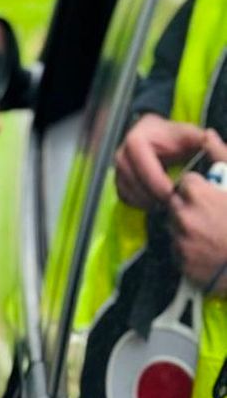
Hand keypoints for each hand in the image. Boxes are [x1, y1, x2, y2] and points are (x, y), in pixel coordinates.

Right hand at [114, 114, 205, 209]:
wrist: (163, 141)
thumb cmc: (177, 139)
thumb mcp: (189, 135)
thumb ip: (198, 138)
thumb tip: (206, 140)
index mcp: (137, 138)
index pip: (141, 161)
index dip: (155, 179)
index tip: (172, 192)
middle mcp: (122, 151)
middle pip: (130, 177)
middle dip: (149, 193)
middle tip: (169, 202)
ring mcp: (118, 166)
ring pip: (125, 188)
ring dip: (143, 200)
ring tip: (163, 204)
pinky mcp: (118, 178)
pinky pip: (123, 195)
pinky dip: (137, 203)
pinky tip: (154, 203)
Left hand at [168, 151, 226, 293]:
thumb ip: (222, 156)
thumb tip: (207, 135)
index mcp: (196, 194)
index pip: (186, 183)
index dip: (201, 189)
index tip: (215, 196)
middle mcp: (184, 216)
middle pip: (177, 204)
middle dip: (190, 207)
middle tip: (215, 216)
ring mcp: (182, 241)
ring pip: (176, 227)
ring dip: (188, 228)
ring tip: (214, 233)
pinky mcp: (183, 262)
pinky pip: (179, 251)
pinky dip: (190, 250)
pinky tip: (210, 250)